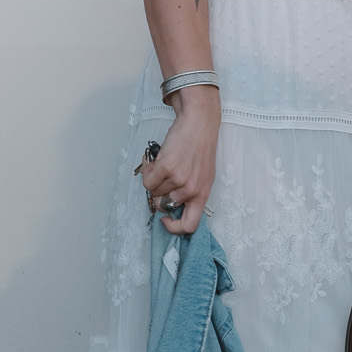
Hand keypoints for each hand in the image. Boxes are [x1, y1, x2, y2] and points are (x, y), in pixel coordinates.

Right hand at [140, 87, 218, 234]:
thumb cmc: (200, 146)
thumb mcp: (203, 175)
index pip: (190, 225)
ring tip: (163, 164)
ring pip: (154, 191)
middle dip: (159, 193)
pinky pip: (147, 180)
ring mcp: (179, 180)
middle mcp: (191, 190)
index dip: (174, 228)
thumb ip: (191, 192)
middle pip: (164, 206)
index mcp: (203, 194)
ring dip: (154, 179)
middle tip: (163, 178)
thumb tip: (170, 205)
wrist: (199, 122)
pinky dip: (147, 171)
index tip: (166, 220)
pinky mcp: (166, 168)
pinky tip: (157, 160)